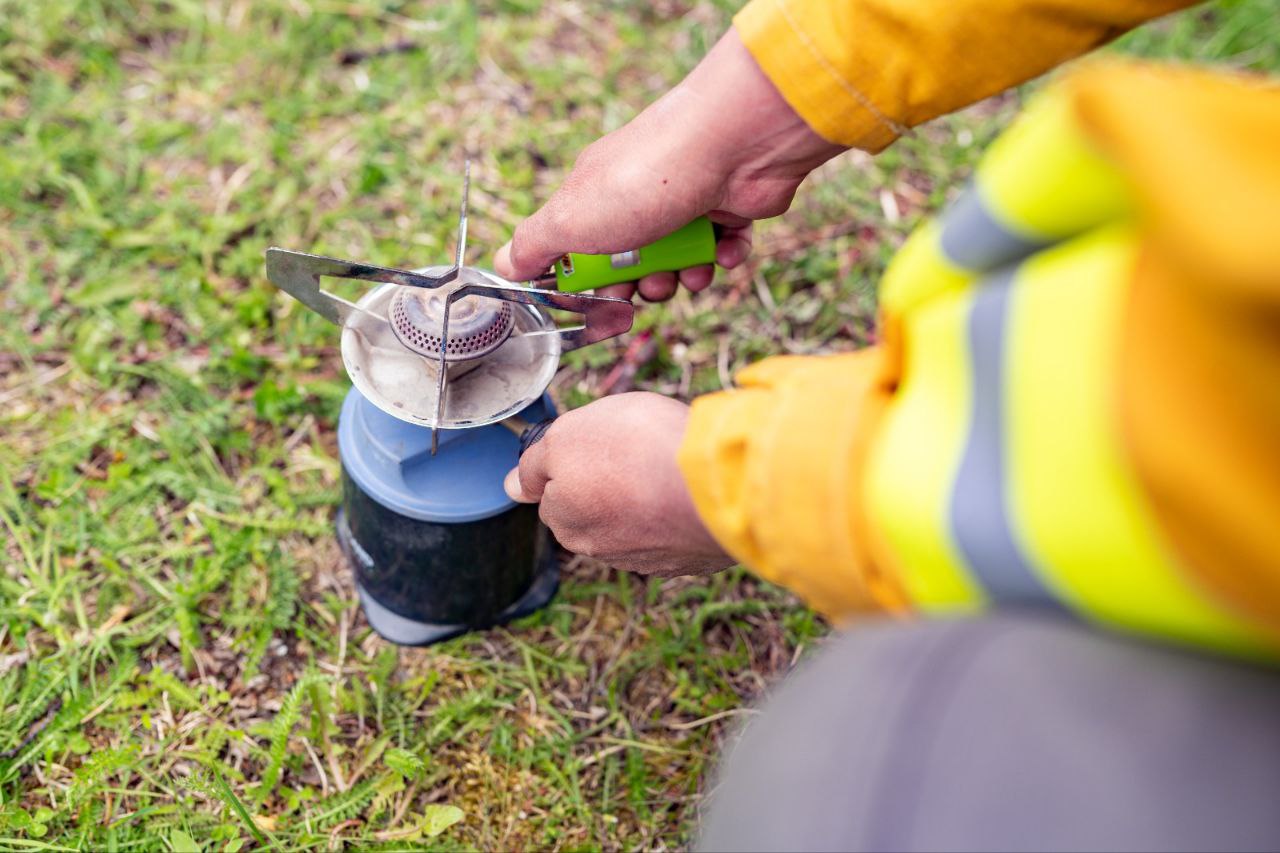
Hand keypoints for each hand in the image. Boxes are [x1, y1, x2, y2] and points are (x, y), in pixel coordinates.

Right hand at [494, 27, 844, 302]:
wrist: (730, 147)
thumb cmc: (643, 180)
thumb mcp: (569, 219)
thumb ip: (534, 245)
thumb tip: (504, 264)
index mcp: (596, 194)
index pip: (582, 248)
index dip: (588, 282)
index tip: (595, 300)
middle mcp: (640, 194)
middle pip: (633, 264)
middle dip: (640, 287)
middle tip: (646, 288)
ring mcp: (687, 200)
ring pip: (679, 262)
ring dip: (683, 277)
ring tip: (688, 270)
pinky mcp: (729, 206)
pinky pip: (725, 247)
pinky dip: (724, 257)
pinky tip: (722, 251)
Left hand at [504, 393, 735, 576]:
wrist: (715, 480)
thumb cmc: (636, 449)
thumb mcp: (567, 436)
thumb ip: (534, 463)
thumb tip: (510, 486)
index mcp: (566, 520)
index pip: (554, 492)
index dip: (576, 461)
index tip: (601, 445)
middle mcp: (602, 549)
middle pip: (593, 510)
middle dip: (608, 485)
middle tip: (635, 451)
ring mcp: (650, 559)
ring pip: (635, 522)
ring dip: (645, 500)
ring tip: (667, 467)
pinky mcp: (691, 559)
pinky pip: (675, 531)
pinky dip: (678, 512)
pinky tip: (690, 490)